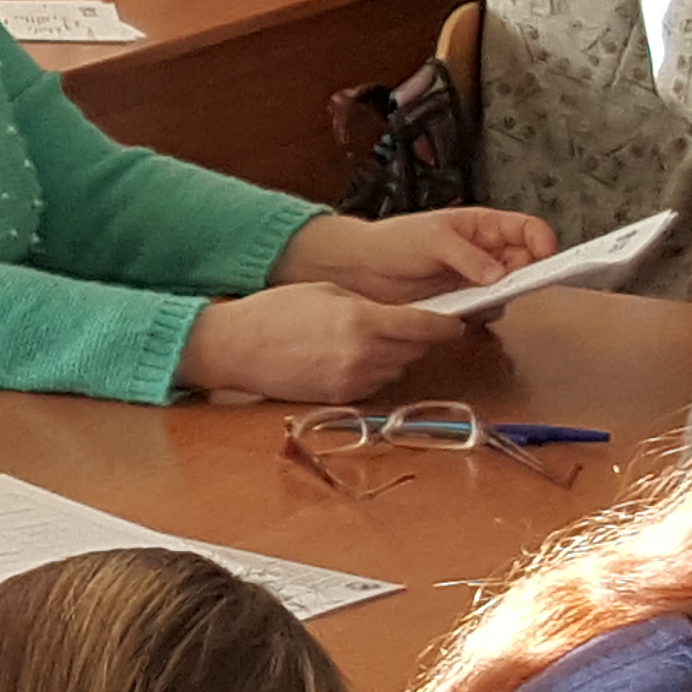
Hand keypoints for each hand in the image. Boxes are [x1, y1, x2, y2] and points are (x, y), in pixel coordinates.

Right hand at [174, 284, 464, 403]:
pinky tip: (352, 357)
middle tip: (410, 326)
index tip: (454, 323)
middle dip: (418, 339)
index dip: (445, 326)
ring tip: (371, 340)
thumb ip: (370, 305)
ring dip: (396, 357)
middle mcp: (363, 355)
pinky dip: (374, 372)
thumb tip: (400, 317)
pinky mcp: (340, 398)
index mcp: (362, 321)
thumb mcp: (328, 293)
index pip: (424, 327)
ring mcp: (352, 381)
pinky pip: (374, 384)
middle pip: (416, 351)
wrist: (237, 348)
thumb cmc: (274, 313)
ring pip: (397, 370)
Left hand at [276, 206, 557, 304]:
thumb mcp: (431, 239)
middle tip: (509, 284)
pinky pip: (487, 311)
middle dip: (523, 275)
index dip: (542, 242)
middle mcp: (485, 252)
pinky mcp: (463, 302)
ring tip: (476, 296)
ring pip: (509, 291)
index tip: (544, 257)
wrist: (361, 269)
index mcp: (483, 226)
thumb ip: (466, 255)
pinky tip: (464, 310)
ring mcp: (476, 279)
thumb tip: (498, 273)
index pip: (528, 230)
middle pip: (526, 264)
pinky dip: (482, 313)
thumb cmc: (393, 241)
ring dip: (502, 297)